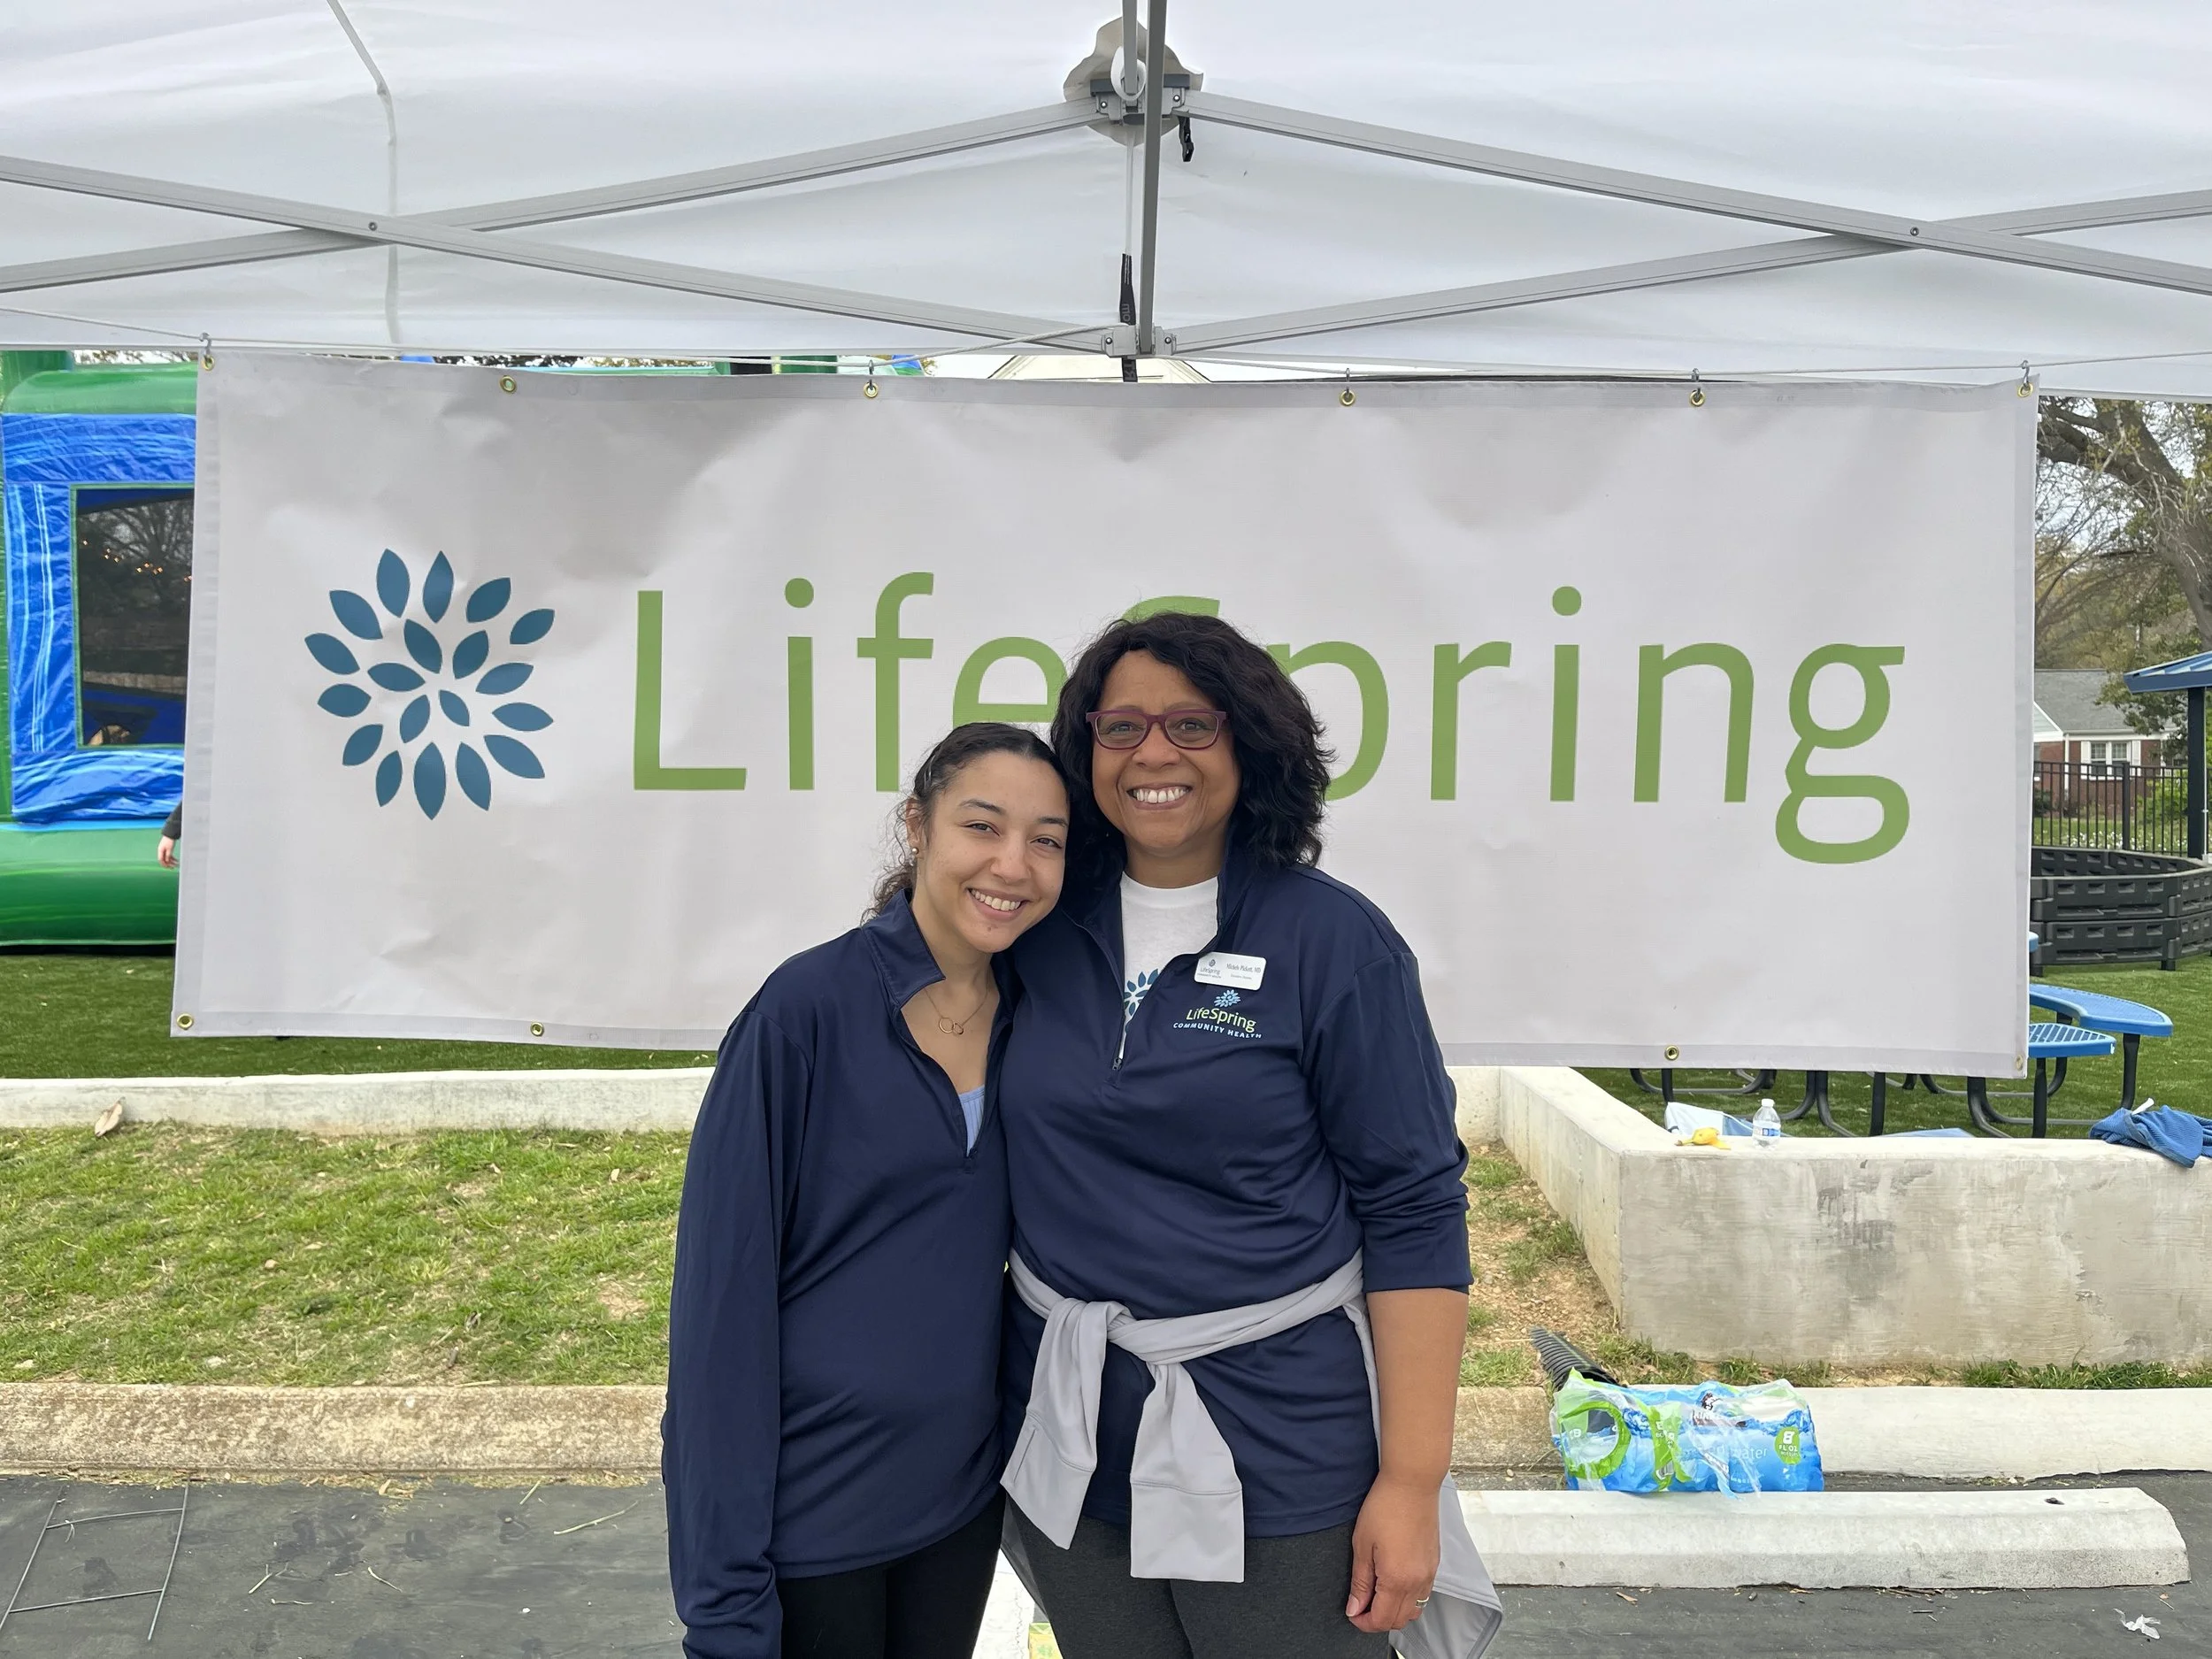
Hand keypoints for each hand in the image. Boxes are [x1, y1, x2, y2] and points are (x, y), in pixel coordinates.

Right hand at [157, 836, 178, 868]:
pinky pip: (169, 855)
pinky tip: (176, 860)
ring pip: (167, 858)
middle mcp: (161, 851)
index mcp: (160, 851)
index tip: (168, 867)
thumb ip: (168, 855)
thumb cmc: (170, 840)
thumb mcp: (169, 848)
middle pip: (164, 859)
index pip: (161, 860)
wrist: (171, 834)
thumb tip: (167, 861)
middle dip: (168, 864)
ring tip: (177, 864)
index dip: (164, 864)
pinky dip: (172, 858)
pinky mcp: (167, 849)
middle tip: (173, 868)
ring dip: (171, 861)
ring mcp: (164, 850)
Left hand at [1345, 1471, 1438, 1632]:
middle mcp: (1418, 1582)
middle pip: (1399, 1620)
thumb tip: (1355, 1608)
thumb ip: (1360, 1581)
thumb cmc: (1384, 1507)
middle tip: (1360, 1605)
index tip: (1352, 1613)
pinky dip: (1408, 1598)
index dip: (1363, 1622)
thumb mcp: (1362, 1544)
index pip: (1382, 1619)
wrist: (1412, 1483)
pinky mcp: (1435, 1564)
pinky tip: (1393, 1582)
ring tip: (1376, 1594)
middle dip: (1378, 1620)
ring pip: (1414, 1610)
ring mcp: (1430, 1574)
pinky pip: (1423, 1595)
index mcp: (1397, 1579)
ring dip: (1395, 1611)